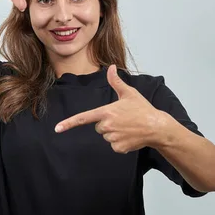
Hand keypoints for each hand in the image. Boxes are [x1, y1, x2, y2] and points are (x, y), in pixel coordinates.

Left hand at [54, 65, 173, 153]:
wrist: (157, 127)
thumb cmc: (142, 109)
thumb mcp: (129, 93)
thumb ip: (116, 81)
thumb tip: (111, 67)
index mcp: (106, 112)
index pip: (84, 118)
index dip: (69, 123)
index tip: (57, 128)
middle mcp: (107, 125)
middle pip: (98, 127)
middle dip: (107, 123)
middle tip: (122, 119)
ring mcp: (113, 138)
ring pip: (106, 136)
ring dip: (114, 133)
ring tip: (128, 127)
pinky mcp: (119, 148)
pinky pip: (114, 146)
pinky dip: (120, 142)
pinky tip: (130, 136)